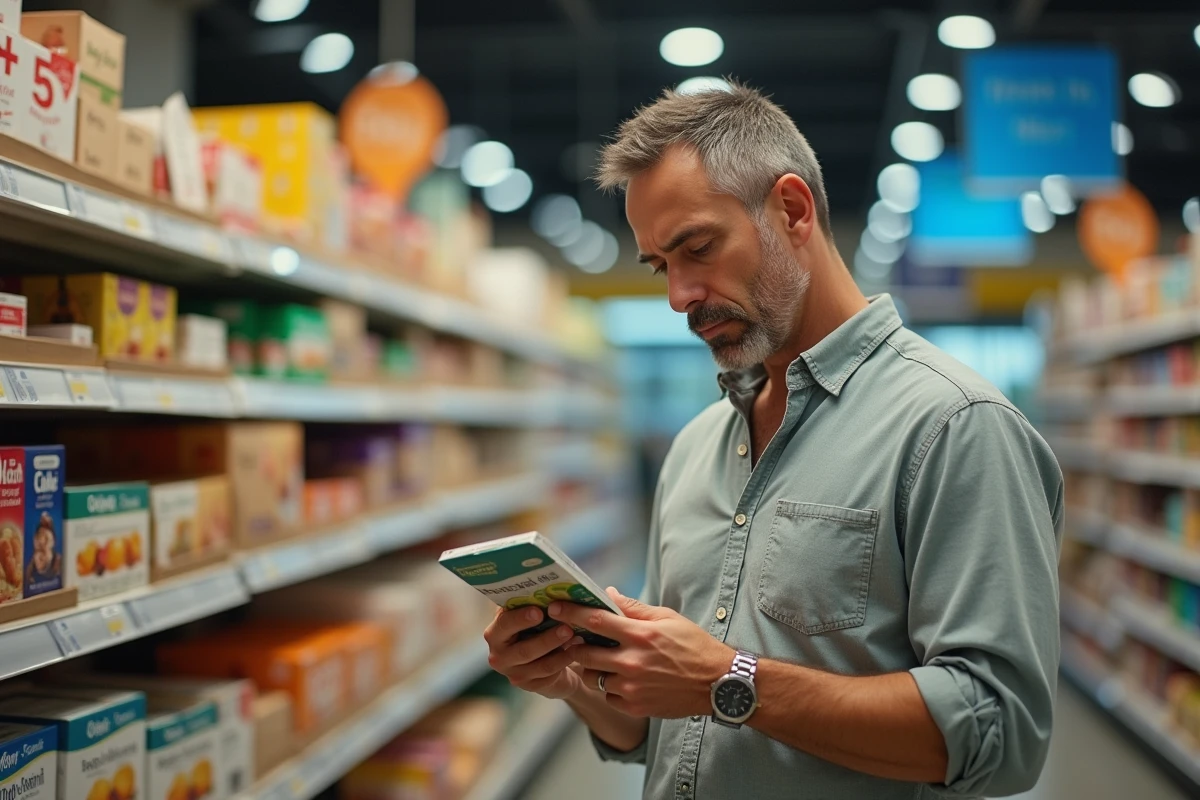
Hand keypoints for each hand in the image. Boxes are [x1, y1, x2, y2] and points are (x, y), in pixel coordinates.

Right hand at [483, 606, 585, 699]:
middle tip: (566, 626)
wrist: (543, 656)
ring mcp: (514, 674)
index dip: (521, 618)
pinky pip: (550, 675)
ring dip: (560, 650)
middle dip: (547, 638)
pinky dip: (565, 661)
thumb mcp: (529, 617)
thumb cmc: (535, 628)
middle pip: (524, 650)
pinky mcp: (530, 686)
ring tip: (576, 637)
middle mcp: (499, 656)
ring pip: (540, 665)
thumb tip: (551, 592)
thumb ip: (532, 605)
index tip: (539, 611)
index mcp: (495, 633)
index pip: (504, 625)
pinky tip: (577, 650)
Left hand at [548, 588, 733, 718]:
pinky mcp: (635, 706)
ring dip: (594, 668)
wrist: (717, 683)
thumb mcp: (667, 618)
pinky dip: (610, 688)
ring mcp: (632, 687)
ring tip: (605, 661)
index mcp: (640, 635)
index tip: (555, 608)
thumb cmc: (694, 646)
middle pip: (584, 653)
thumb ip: (634, 608)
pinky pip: (608, 696)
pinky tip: (624, 680)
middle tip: (575, 639)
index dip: (570, 613)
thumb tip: (608, 595)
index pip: (595, 621)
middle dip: (575, 645)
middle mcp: (632, 662)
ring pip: (593, 677)